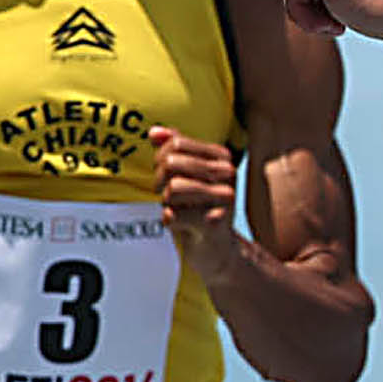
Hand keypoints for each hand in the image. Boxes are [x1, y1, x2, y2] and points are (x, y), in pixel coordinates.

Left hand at [151, 125, 241, 280]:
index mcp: (222, 157)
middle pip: (171, 164)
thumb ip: (172, 149)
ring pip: (172, 188)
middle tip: (168, 196)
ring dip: (166, 202)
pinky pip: (172, 214)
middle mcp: (228, 173)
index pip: (175, 144)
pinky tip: (183, 226)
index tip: (167, 176)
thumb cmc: (198, 208)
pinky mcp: (214, 223)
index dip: (160, 160)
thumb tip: (154, 132)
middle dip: (160, 181)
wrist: (219, 249)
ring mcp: (224, 198)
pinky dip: (169, 221)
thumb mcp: (187, 175)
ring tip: (178, 210)